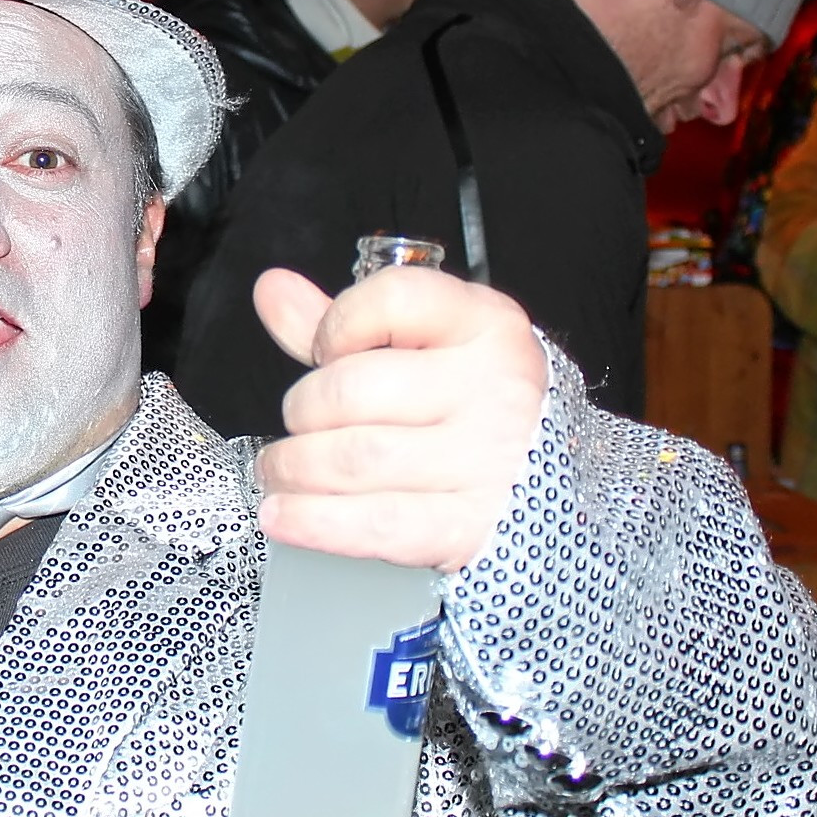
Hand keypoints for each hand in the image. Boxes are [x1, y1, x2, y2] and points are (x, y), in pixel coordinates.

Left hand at [249, 266, 547, 571]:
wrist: (542, 486)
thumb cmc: (468, 407)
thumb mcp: (419, 348)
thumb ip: (344, 322)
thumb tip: (275, 290)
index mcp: (485, 325)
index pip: (392, 300)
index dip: (336, 326)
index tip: (324, 350)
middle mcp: (494, 386)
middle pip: (354, 389)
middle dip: (303, 410)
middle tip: (299, 425)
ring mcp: (487, 460)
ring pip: (355, 458)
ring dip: (294, 468)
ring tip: (279, 471)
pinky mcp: (470, 525)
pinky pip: (375, 524)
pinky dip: (313, 522)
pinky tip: (280, 516)